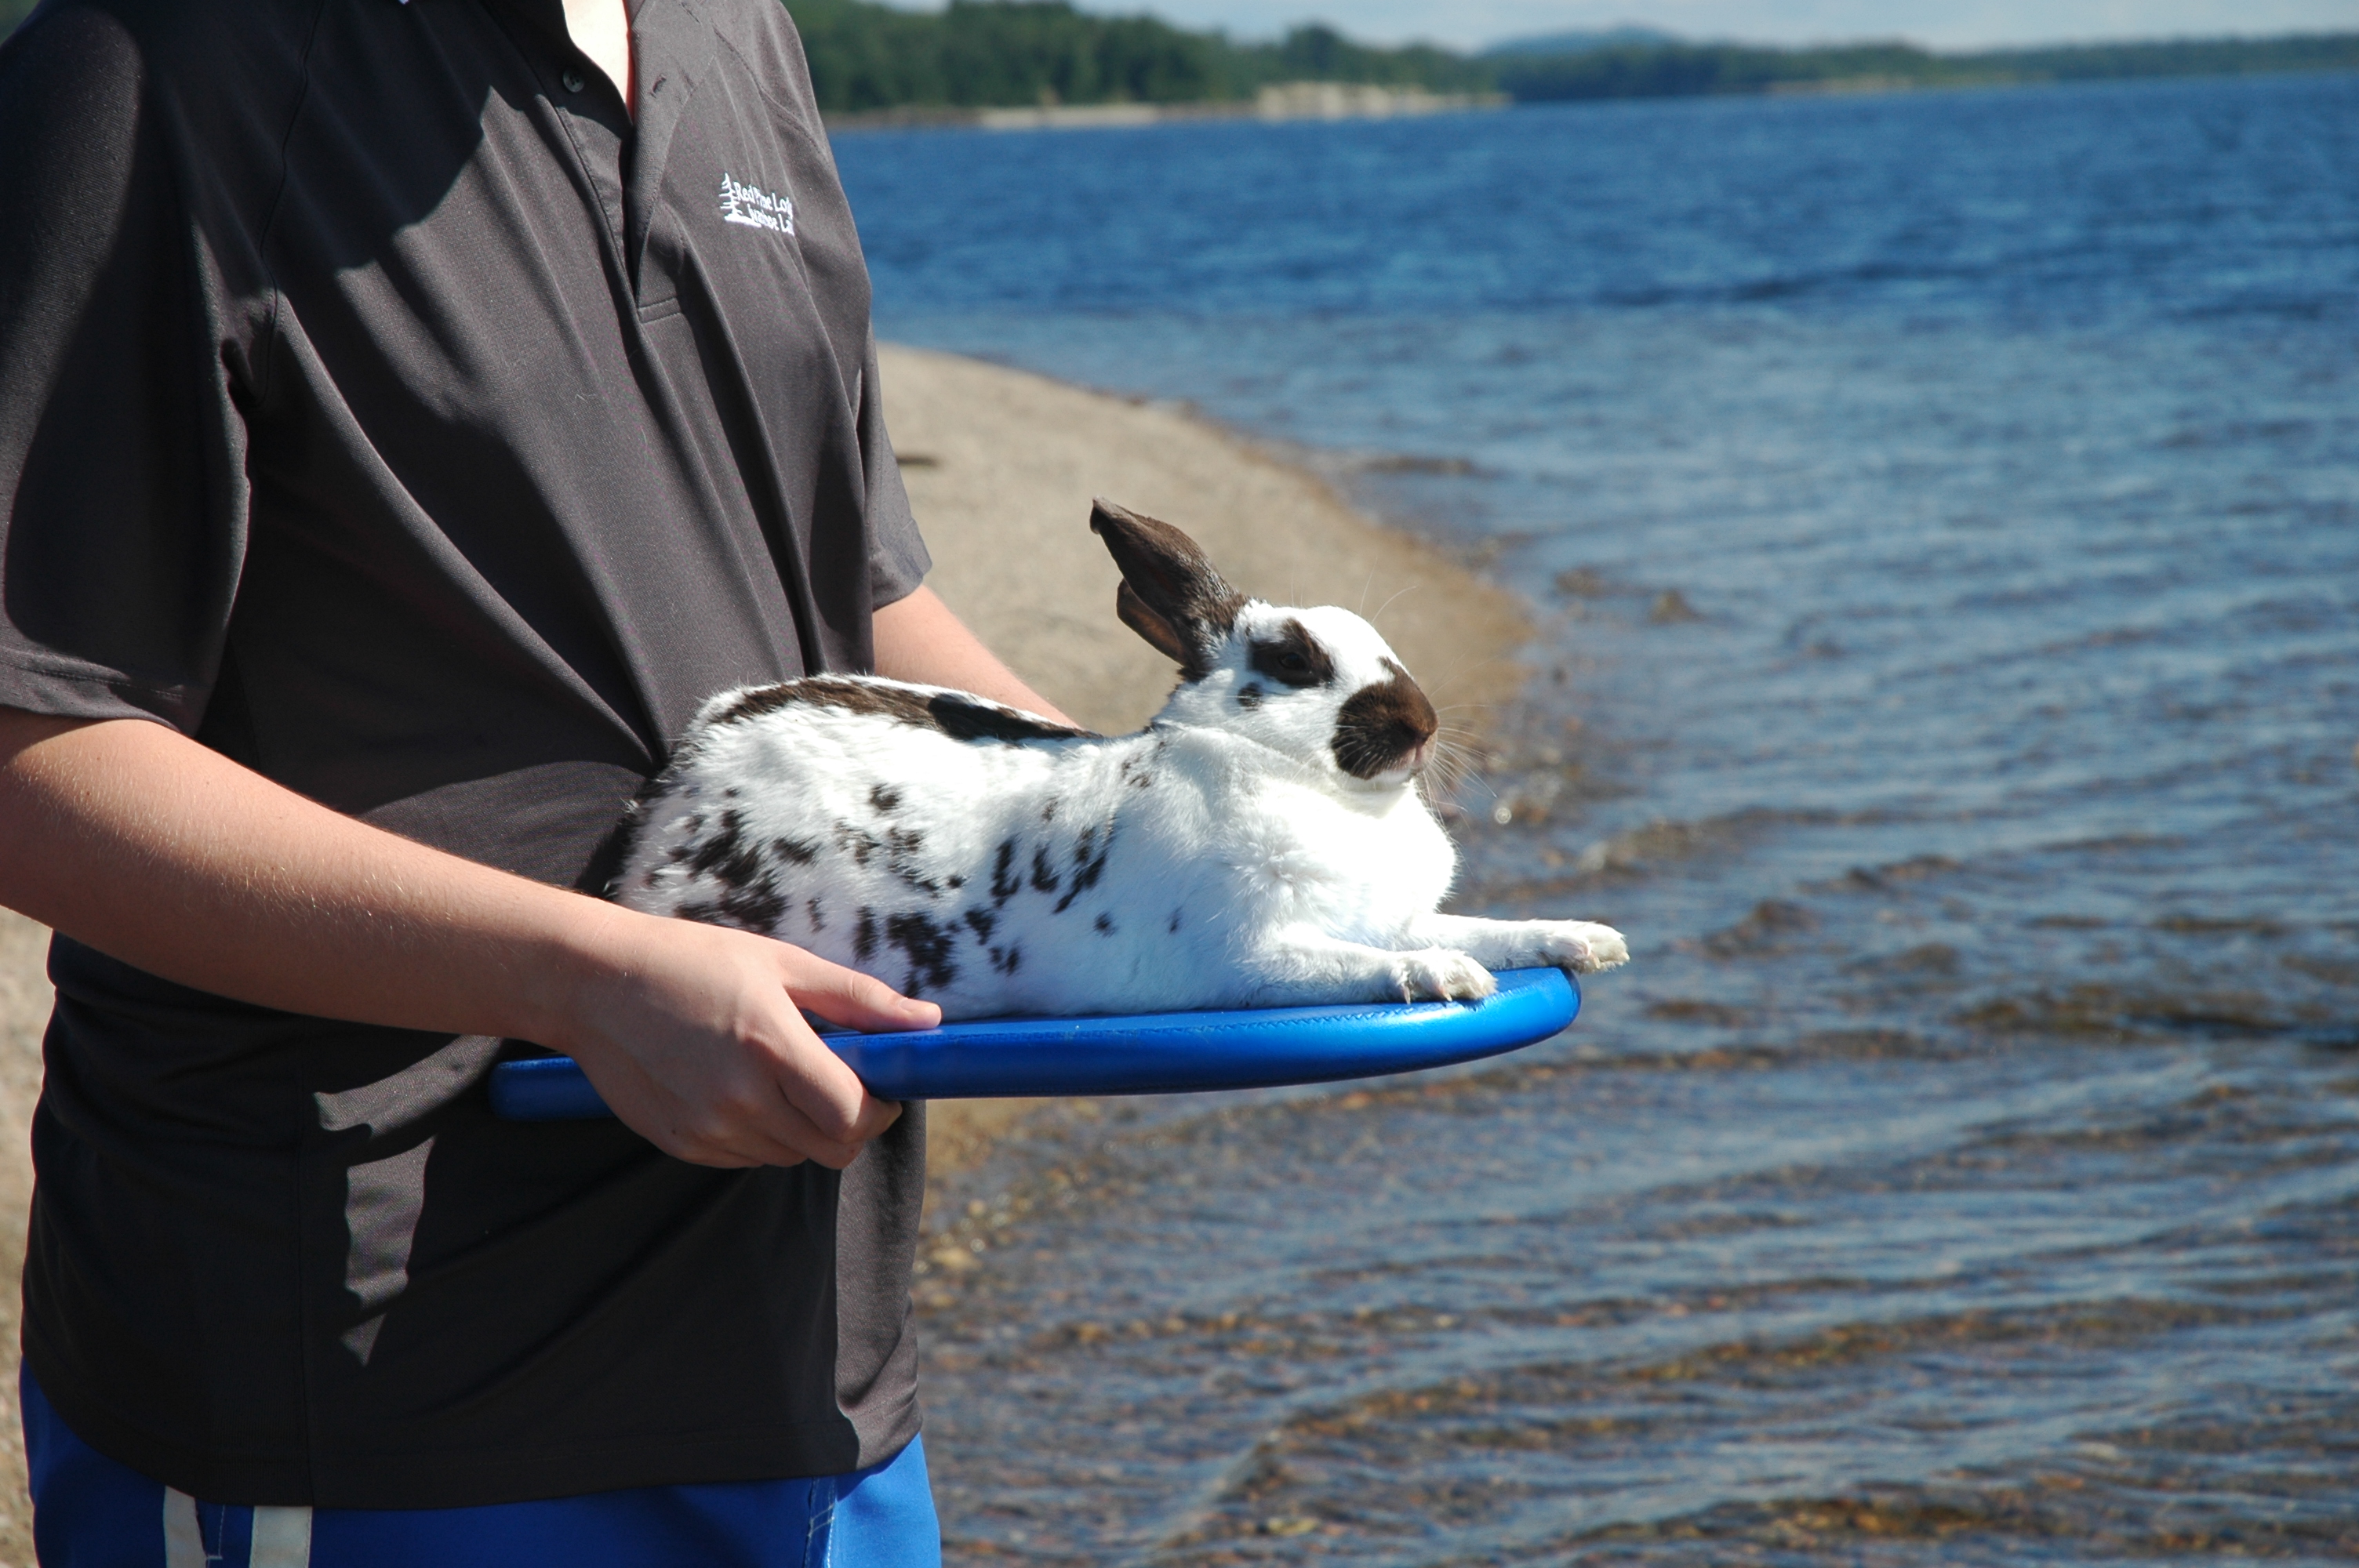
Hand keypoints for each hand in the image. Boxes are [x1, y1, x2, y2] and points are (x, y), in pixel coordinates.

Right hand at [550, 906, 939, 1168]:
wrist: (595, 984)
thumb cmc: (693, 962)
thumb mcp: (782, 963)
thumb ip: (859, 999)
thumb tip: (929, 1022)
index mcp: (772, 1047)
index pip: (853, 1115)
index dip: (880, 1108)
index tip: (881, 1087)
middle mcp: (740, 1098)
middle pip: (831, 1148)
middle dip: (851, 1123)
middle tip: (839, 1084)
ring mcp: (708, 1128)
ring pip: (791, 1157)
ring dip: (805, 1129)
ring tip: (781, 1077)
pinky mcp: (682, 1144)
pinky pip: (748, 1159)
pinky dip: (763, 1136)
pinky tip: (743, 1091)